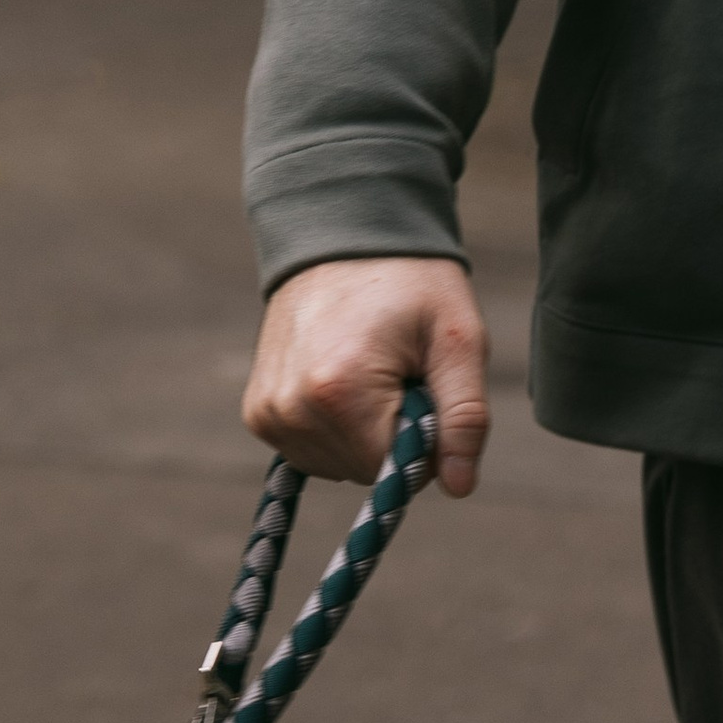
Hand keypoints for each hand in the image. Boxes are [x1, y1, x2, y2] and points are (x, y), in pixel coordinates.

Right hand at [242, 257, 488, 497]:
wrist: (340, 234)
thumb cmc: (410, 282)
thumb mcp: (457, 340)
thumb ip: (464, 417)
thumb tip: (458, 488)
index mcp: (340, 394)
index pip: (397, 472)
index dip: (423, 438)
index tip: (425, 387)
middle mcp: (292, 410)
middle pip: (365, 472)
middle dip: (392, 435)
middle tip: (397, 372)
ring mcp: (268, 415)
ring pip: (338, 467)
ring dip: (363, 434)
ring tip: (367, 371)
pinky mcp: (258, 415)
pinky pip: (310, 452)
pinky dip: (335, 430)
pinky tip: (339, 382)